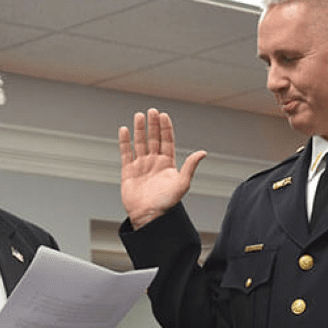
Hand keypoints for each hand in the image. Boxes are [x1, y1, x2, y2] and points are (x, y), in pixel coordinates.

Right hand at [119, 108, 206, 228]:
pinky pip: (126, 153)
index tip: (163, 115)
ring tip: (139, 116)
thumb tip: (203, 152)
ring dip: (139, 129)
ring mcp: (141, 166)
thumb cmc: (167, 203)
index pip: (167, 141)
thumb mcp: (182, 183)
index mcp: (168, 164)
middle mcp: (155, 162)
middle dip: (153, 125)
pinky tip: (125, 130)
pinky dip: (125, 141)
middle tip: (152, 111)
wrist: (149, 216)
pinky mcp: (128, 171)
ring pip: (140, 143)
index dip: (165, 128)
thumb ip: (190, 166)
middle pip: (153, 138)